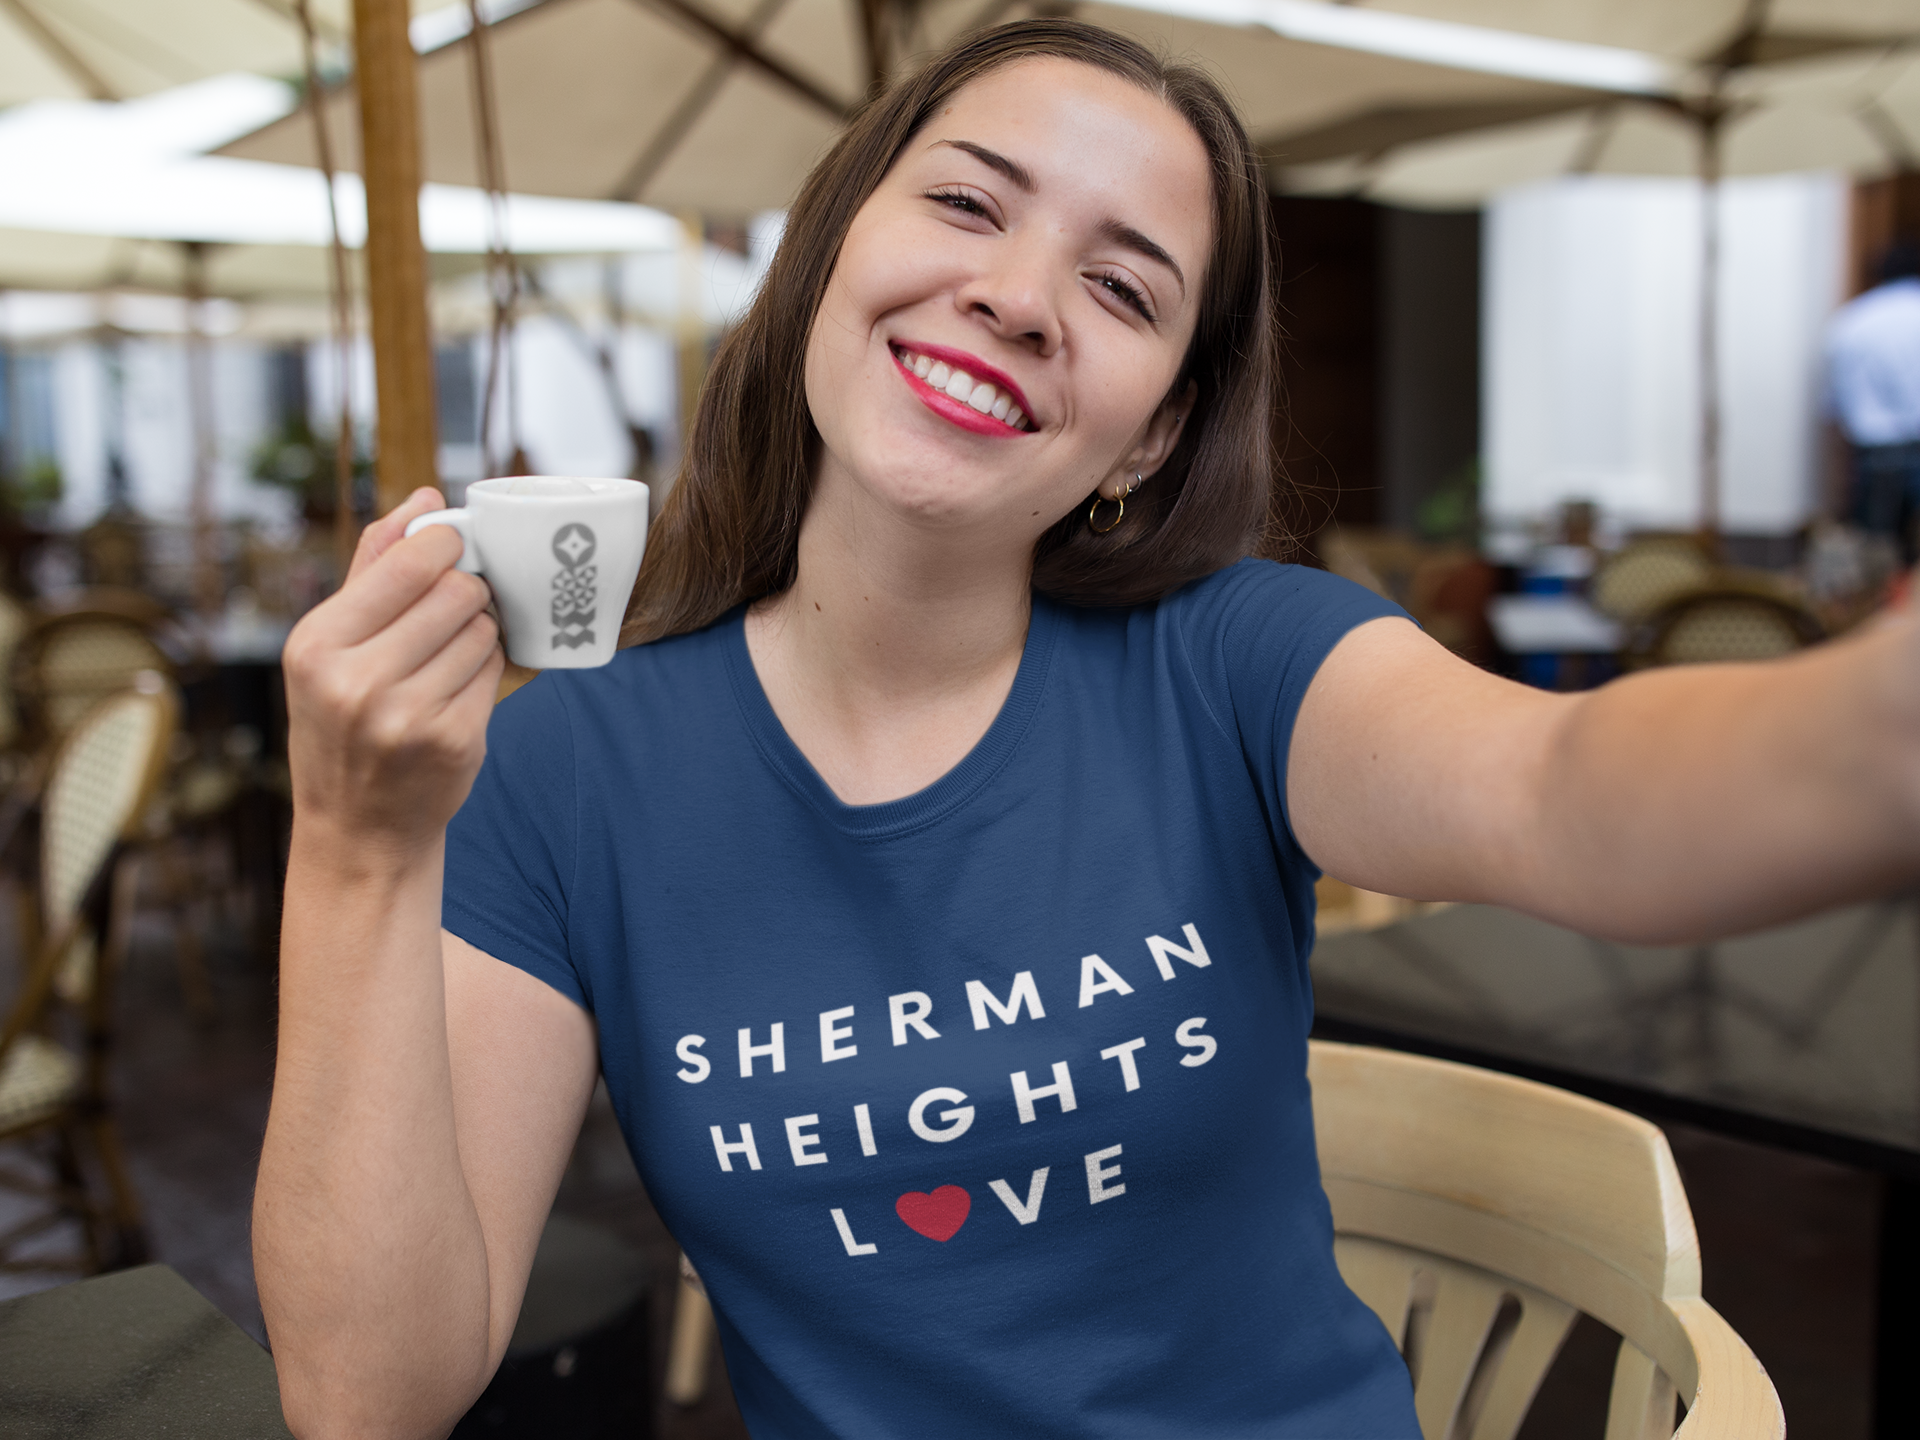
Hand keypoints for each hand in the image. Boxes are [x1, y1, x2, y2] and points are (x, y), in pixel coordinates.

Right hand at [284, 489, 505, 854]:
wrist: (359, 829)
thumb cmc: (342, 723)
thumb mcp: (329, 647)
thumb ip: (373, 567)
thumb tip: (424, 497)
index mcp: (316, 645)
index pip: (407, 564)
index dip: (444, 546)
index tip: (451, 547)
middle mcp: (357, 681)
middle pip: (457, 593)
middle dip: (466, 591)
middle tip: (455, 605)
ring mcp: (409, 716)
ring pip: (483, 631)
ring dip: (478, 632)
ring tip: (447, 654)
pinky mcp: (456, 741)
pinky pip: (495, 672)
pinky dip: (485, 670)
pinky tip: (457, 688)